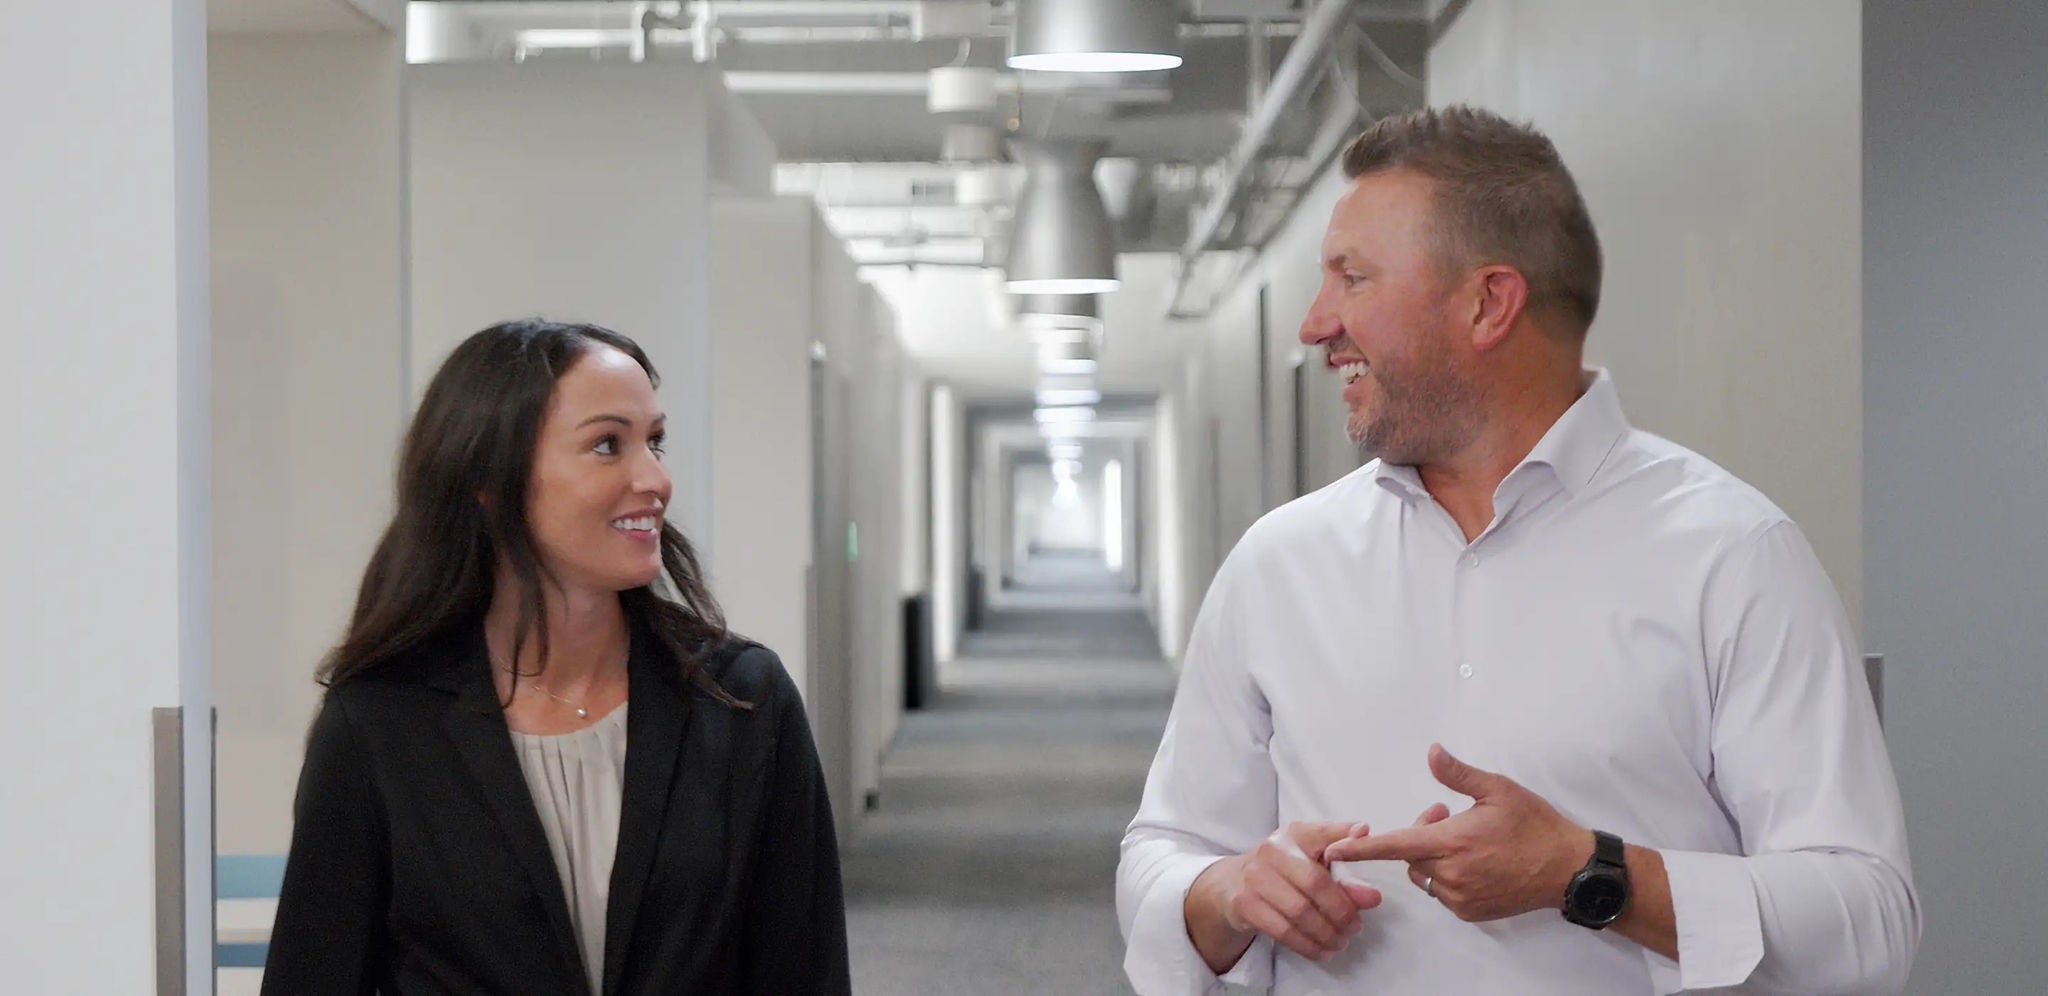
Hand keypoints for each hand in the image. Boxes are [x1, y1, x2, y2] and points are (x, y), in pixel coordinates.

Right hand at [1187, 821, 1384, 966]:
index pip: (1323, 835)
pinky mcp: (1245, 904)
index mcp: (1294, 834)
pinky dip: (1307, 946)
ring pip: (1300, 912)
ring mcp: (1255, 877)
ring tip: (1340, 942)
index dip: (1344, 841)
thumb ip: (1344, 871)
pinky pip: (1283, 931)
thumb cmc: (1283, 870)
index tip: (1366, 852)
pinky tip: (1321, 951)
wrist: (1232, 883)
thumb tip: (1372, 896)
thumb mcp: (1311, 858)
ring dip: (1326, 933)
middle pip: (1315, 883)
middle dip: (1341, 911)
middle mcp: (1272, 851)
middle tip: (1355, 927)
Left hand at [1322, 744, 1588, 921]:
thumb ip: (1458, 774)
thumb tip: (1432, 752)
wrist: (1568, 870)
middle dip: (1419, 834)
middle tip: (1446, 815)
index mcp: (1453, 842)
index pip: (1394, 846)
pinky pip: (1442, 893)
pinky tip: (1475, 862)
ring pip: (1425, 875)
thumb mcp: (1498, 790)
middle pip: (1410, 856)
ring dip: (1433, 857)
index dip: (1360, 849)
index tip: (1333, 852)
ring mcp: (1461, 898)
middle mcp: (1452, 874)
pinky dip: (1447, 876)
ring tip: (1464, 839)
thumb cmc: (1535, 826)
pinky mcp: (1471, 913)